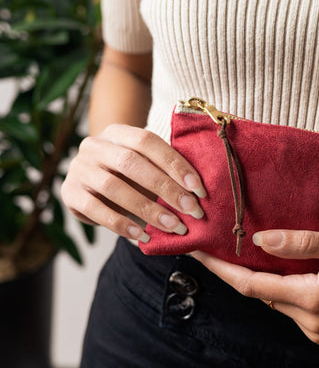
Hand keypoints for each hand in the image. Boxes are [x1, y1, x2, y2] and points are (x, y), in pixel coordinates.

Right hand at [61, 124, 205, 241]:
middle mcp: (94, 145)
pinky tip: (141, 235)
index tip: (199, 189)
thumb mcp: (144, 165)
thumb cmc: (127, 175)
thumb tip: (199, 194)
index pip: (147, 141)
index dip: (174, 164)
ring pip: (113, 187)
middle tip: (191, 210)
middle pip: (131, 163)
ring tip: (173, 226)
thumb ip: (165, 171)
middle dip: (166, 188)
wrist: (89, 184)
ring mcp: (79, 168)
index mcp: (117, 132)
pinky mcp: (69, 192)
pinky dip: (120, 223)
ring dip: (147, 209)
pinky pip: (94, 208)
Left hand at [191, 230, 318, 344]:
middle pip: (261, 293)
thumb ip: (303, 243)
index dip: (221, 269)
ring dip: (265, 279)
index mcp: (313, 298)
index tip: (198, 254)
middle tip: (222, 244)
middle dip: (240, 270)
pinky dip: (283, 289)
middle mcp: (309, 321)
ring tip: (257, 251)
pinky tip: (289, 270)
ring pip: (275, 300)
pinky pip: (291, 308)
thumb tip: (260, 239)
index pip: (252, 285)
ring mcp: (315, 332)